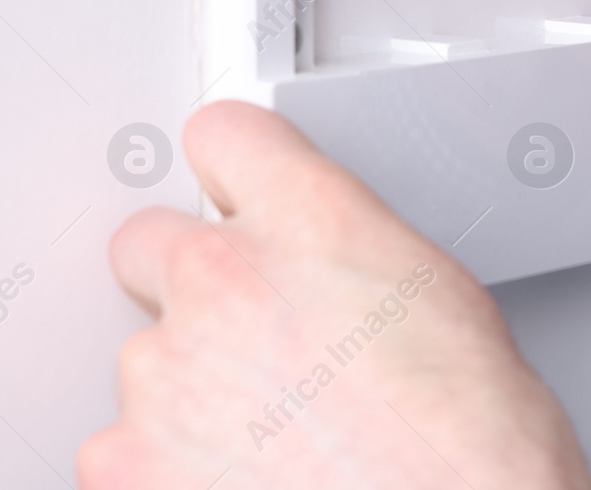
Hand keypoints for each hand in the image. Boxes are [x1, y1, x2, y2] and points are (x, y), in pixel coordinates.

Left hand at [78, 101, 589, 489]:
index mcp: (310, 218)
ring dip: (189, 388)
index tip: (233, 190)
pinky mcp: (124, 463)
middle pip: (150, 241)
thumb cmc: (469, 434)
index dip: (234, 170)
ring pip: (143, 359)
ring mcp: (162, 374)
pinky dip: (168, 467)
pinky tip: (245, 476)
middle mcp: (222, 277)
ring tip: (275, 434)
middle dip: (189, 279)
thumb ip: (350, 254)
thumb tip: (328, 270)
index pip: (224, 134)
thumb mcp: (437, 292)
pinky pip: (121, 450)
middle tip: (253, 334)